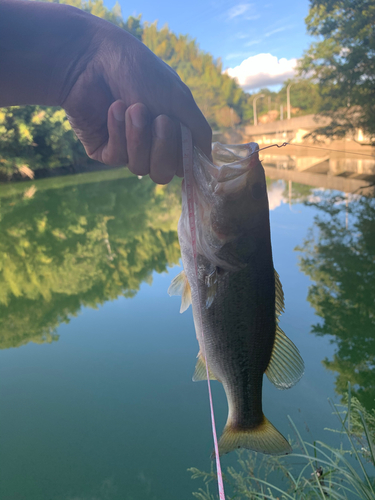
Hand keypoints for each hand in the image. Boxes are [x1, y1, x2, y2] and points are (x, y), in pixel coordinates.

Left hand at [62, 21, 211, 183]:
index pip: (183, 164)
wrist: (94, 57)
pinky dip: (119, 133)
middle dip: (162, 147)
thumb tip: (209, 162)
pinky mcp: (103, 150)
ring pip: (140, 168)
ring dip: (138, 136)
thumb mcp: (179, 99)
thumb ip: (198, 131)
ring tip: (131, 107)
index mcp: (172, 133)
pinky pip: (117, 158)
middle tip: (157, 118)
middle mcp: (151, 144)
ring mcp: (127, 149)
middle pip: (163, 174)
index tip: (175, 125)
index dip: (181, 153)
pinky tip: (114, 109)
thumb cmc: (140, 71)